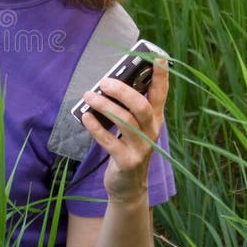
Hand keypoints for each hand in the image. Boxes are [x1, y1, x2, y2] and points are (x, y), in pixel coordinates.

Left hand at [80, 61, 168, 204]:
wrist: (129, 187)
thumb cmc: (128, 148)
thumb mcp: (134, 128)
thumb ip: (128, 108)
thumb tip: (109, 82)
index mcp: (155, 119)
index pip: (160, 95)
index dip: (161, 77)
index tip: (158, 58)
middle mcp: (151, 132)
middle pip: (141, 106)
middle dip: (122, 91)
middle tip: (104, 82)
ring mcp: (141, 148)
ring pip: (125, 121)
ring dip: (104, 106)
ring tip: (88, 96)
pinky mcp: (126, 161)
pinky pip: (110, 142)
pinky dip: (96, 128)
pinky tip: (85, 117)